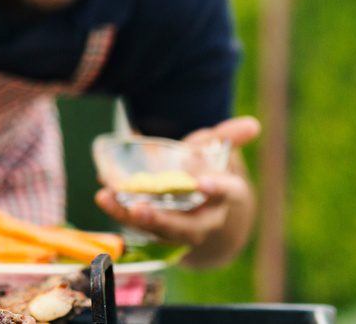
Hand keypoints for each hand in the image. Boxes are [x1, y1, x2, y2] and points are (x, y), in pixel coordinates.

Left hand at [94, 116, 260, 265]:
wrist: (203, 206)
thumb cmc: (209, 171)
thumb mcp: (218, 152)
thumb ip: (228, 137)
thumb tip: (252, 124)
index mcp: (225, 196)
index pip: (227, 193)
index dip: (217, 189)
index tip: (203, 183)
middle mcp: (204, 219)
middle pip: (187, 227)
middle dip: (163, 220)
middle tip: (140, 210)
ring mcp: (180, 228)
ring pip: (158, 230)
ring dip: (131, 217)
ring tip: (107, 199)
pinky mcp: (157, 229)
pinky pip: (139, 224)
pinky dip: (120, 210)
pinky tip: (103, 195)